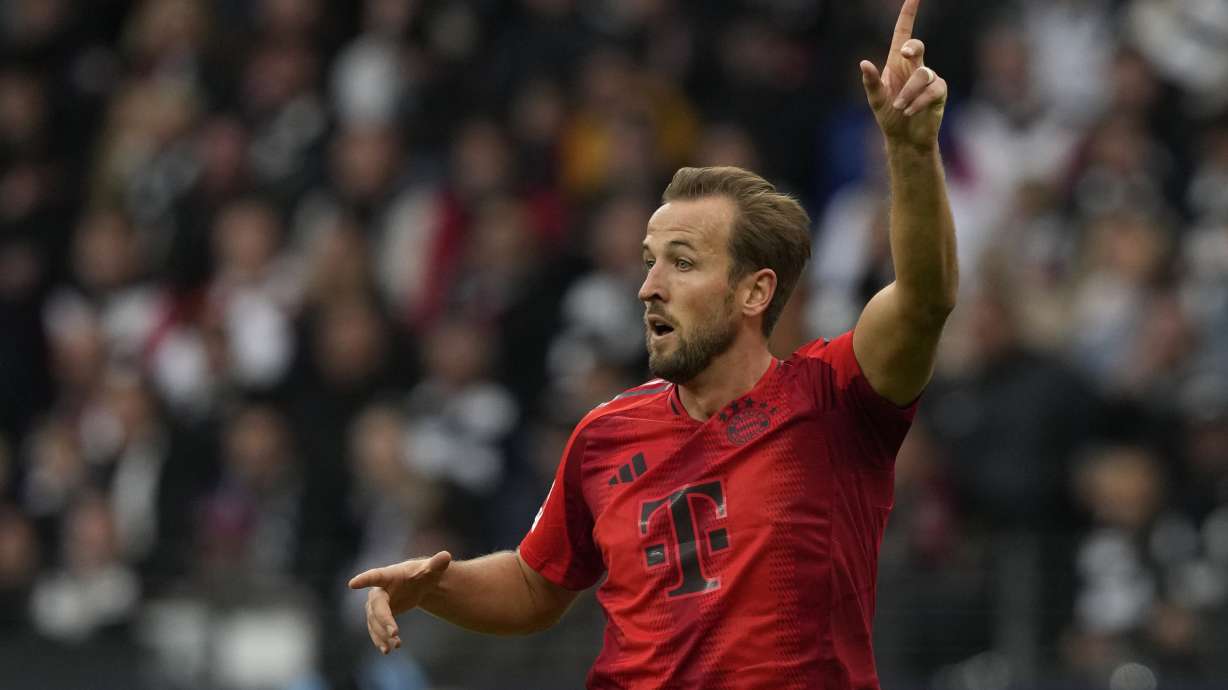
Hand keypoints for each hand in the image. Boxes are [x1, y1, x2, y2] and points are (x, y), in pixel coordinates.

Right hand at [348, 550, 451, 653]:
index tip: (352, 584)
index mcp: (389, 575)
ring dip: (381, 634)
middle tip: (394, 633)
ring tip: (392, 647)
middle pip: (376, 605)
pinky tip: (388, 649)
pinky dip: (380, 639)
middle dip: (383, 619)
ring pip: (373, 621)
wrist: (418, 585)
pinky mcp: (378, 616)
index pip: (375, 576)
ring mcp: (377, 604)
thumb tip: (446, 555)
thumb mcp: (432, 570)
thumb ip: (436, 564)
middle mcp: (379, 589)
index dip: (364, 579)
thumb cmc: (423, 573)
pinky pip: (375, 629)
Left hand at [859, 0, 946, 150]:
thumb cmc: (889, 115)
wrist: (904, 138)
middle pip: (917, 46)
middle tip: (904, 54)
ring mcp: (929, 78)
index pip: (904, 32)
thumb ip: (870, 82)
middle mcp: (915, 66)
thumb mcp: (876, 100)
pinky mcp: (939, 92)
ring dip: (909, 92)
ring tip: (899, 107)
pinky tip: (908, 111)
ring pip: (923, 74)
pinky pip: (932, 90)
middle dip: (912, 47)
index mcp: (898, 62)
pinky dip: (918, 101)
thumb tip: (864, 63)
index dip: (908, 14)